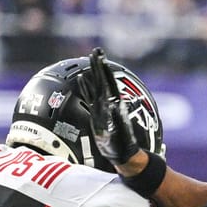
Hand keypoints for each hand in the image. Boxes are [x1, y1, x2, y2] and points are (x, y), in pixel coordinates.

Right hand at [78, 47, 139, 164]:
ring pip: (97, 86)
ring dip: (94, 73)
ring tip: (90, 60)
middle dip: (99, 65)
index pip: (109, 83)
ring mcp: (103, 108)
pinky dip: (86, 87)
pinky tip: (82, 79)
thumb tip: (116, 107)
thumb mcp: (122, 132)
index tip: (101, 56)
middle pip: (103, 81)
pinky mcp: (98, 114)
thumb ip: (119, 120)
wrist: (124, 156)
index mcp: (115, 105)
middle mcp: (109, 104)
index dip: (105, 70)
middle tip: (96, 51)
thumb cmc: (125, 146)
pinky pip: (90, 97)